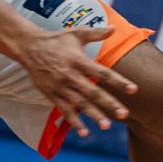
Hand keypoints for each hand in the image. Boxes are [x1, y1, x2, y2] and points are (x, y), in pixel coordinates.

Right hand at [14, 27, 135, 137]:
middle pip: (93, 92)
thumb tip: (114, 28)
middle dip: (109, 104)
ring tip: (107, 126)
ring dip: (94, 115)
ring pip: (80, 104)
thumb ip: (96, 33)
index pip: (102, 72)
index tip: (133, 89)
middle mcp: (70, 75)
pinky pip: (64, 111)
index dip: (118, 81)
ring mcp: (60, 87)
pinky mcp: (52, 95)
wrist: (29, 47)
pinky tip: (84, 132)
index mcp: (79, 60)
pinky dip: (74, 122)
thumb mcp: (75, 34)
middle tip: (124, 114)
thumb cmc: (56, 40)